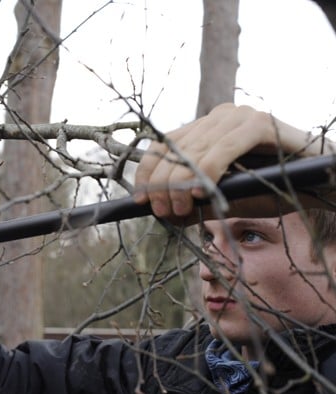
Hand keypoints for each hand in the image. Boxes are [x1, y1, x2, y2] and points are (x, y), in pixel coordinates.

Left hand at [133, 103, 320, 217]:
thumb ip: (196, 201)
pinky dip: (207, 171)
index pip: (163, 146)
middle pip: (174, 148)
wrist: (322, 181)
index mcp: (206, 129)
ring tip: (179, 209)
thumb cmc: (274, 188)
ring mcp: (239, 117)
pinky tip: (202, 193)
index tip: (140, 200)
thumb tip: (164, 213)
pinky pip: (222, 148)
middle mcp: (219, 116)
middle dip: (161, 184)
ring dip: (180, 183)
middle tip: (162, 212)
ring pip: (194, 149)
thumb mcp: (226, 198)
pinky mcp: (259, 123)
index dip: (147, 172)